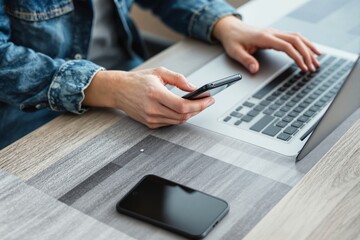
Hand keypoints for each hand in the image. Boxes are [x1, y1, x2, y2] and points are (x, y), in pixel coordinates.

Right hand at [83, 67, 214, 127]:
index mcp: (155, 94)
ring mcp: (150, 118)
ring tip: (198, 105)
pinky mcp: (150, 124)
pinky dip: (180, 117)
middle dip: (199, 109)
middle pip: (183, 115)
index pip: (182, 105)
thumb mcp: (160, 72)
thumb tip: (194, 88)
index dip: (199, 104)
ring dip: (191, 114)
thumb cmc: (137, 80)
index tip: (209, 99)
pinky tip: (185, 110)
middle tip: (207, 101)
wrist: (118, 90)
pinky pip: (170, 123)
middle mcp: (152, 109)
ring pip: (178, 121)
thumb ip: (179, 79)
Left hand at [212, 16, 320, 72]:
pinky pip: (293, 37)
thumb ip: (246, 60)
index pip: (286, 46)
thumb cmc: (233, 40)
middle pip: (296, 40)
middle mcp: (272, 33)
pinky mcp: (275, 34)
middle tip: (313, 67)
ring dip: (308, 47)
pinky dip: (303, 44)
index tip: (303, 67)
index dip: (297, 57)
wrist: (230, 29)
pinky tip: (308, 50)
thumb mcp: (235, 52)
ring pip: (297, 37)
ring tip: (317, 59)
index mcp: (264, 37)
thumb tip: (255, 70)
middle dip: (307, 54)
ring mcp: (275, 32)